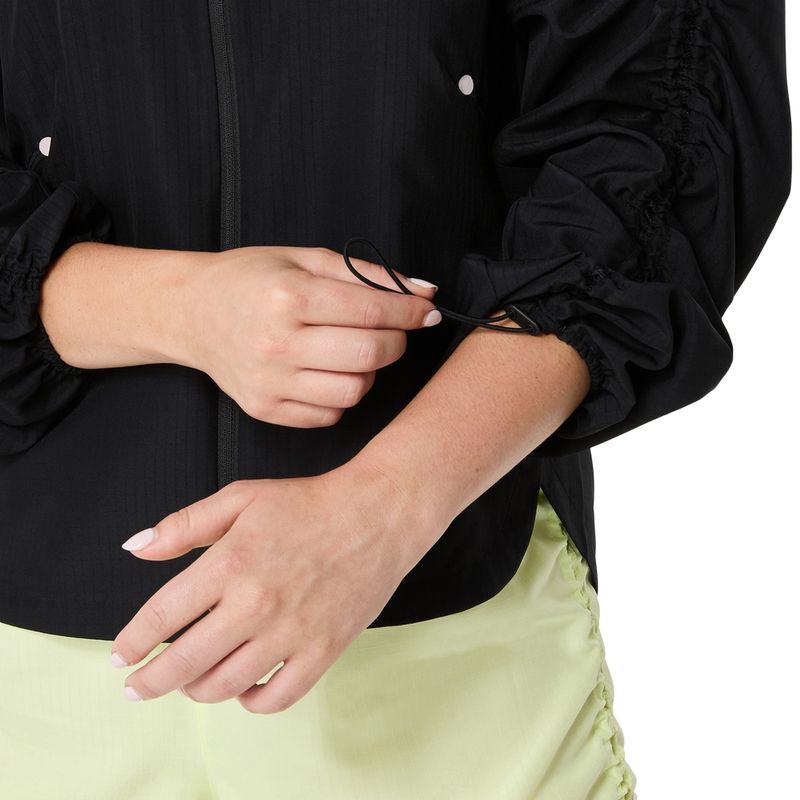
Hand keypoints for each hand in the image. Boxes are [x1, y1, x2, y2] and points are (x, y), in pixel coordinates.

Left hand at [109, 465, 434, 713]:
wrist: (378, 514)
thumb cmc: (309, 503)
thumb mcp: (242, 497)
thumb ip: (185, 524)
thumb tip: (135, 548)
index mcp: (231, 563)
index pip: (162, 617)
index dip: (132, 643)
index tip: (120, 656)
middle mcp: (256, 604)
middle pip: (183, 663)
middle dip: (148, 682)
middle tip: (136, 687)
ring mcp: (291, 633)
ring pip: (223, 686)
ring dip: (194, 690)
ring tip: (188, 682)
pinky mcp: (323, 652)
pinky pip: (275, 698)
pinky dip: (249, 702)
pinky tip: (241, 688)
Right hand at [179, 245, 440, 426]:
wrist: (190, 312)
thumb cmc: (250, 279)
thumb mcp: (304, 258)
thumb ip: (366, 273)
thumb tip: (424, 291)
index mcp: (288, 296)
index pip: (371, 311)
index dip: (410, 312)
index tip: (427, 311)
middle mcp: (276, 343)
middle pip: (369, 355)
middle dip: (396, 343)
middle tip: (391, 331)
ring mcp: (269, 382)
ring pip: (354, 391)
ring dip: (368, 372)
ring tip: (353, 351)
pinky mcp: (264, 409)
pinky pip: (329, 415)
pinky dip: (340, 396)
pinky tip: (327, 372)